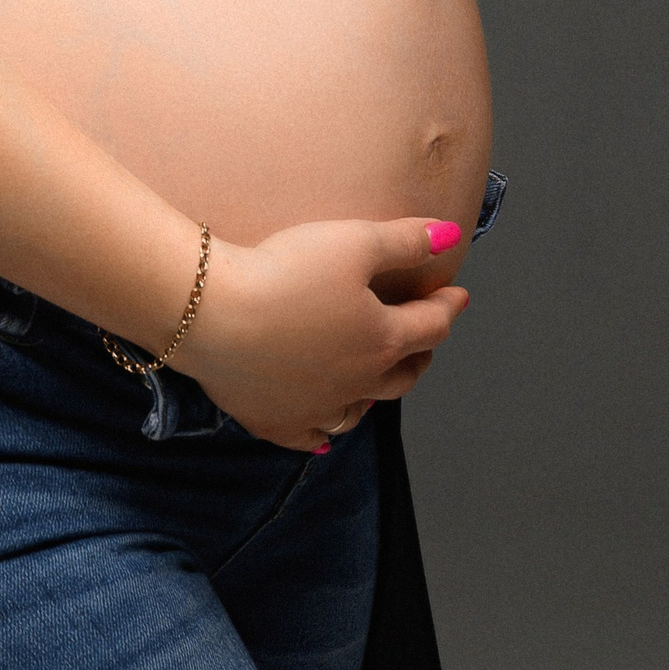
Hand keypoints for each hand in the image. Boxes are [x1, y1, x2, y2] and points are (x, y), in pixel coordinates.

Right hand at [183, 217, 469, 452]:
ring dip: (378, 394)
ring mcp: (316, 406)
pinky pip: (308, 434)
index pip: (431, 325)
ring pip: (361, 409)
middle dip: (420, 353)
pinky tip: (323, 431)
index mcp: (382, 339)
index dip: (447, 306)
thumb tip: (450, 235)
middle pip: (403, 373)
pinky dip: (322, 430)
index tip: (457, 294)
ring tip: (380, 380)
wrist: (211, 314)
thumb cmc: (284, 272)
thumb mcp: (353, 241)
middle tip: (425, 339)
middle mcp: (357, 381)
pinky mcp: (274, 420)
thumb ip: (405, 241)